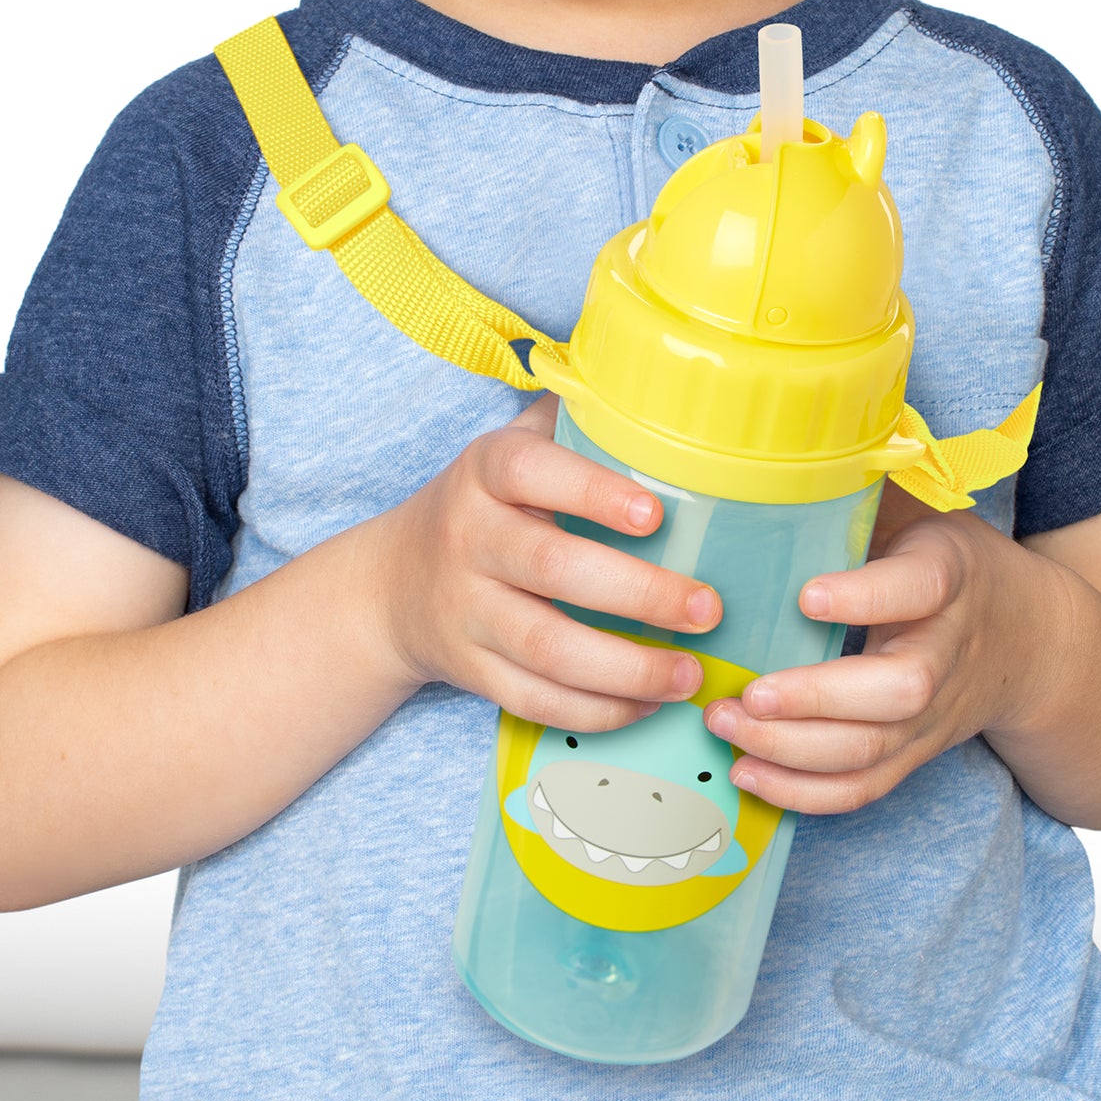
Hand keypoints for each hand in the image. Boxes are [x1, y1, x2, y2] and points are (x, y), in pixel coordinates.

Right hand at [370, 395, 722, 731]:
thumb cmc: (486, 504)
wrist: (393, 583)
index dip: (592, 492)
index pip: (530, 470)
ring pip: (547, 648)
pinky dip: (597, 711)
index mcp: (484, 473)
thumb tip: (658, 390)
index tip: (655, 514)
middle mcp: (469, 538)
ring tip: (689, 673)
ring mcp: (466, 610)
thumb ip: (575, 419)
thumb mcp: (512, 447)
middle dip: (639, 593)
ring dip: (627, 668)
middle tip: (707, 608)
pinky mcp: (470, 670)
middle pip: (552, 568)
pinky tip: (648, 704)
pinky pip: (535, 699)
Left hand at [701, 499, 1066, 813]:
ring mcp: (932, 714)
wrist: (1028, 638)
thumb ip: (860, 494)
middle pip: (899, 690)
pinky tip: (747, 774)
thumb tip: (782, 458)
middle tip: (749, 694)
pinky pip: (865, 788)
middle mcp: (946, 651)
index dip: (864, 597)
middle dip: (819, 699)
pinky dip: (804, 794)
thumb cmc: (947, 563)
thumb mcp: (918, 513)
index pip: (917, 588)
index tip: (806, 596)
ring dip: (794, 752)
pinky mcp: (915, 753)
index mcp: (948, 576)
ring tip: (726, 727)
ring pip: (874, 750)